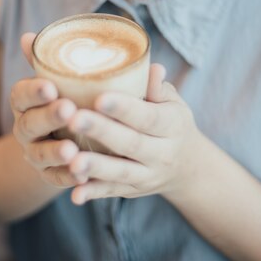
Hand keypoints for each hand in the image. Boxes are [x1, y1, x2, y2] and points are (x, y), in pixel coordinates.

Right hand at [10, 33, 84, 188]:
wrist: (60, 138)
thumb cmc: (65, 96)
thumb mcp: (59, 79)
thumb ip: (48, 60)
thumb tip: (29, 35)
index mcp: (26, 101)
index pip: (21, 94)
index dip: (34, 91)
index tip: (50, 86)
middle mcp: (25, 128)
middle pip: (30, 124)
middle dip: (48, 117)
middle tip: (68, 109)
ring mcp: (35, 153)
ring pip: (39, 154)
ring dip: (54, 153)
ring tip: (71, 151)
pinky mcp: (49, 175)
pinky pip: (55, 179)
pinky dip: (67, 178)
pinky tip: (83, 176)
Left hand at [66, 64, 201, 204]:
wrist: (188, 166)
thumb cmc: (171, 122)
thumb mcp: (173, 102)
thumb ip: (157, 87)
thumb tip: (152, 67)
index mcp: (172, 125)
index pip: (148, 116)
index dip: (124, 108)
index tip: (99, 97)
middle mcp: (162, 153)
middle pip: (130, 143)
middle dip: (102, 131)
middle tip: (74, 118)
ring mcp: (147, 175)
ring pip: (120, 172)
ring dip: (95, 167)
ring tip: (72, 159)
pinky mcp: (132, 191)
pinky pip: (111, 192)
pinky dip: (93, 194)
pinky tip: (75, 193)